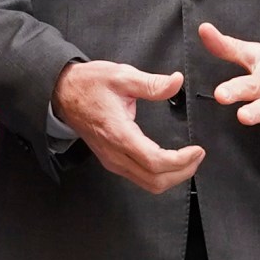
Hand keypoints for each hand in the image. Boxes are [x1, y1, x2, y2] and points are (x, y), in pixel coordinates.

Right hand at [53, 61, 204, 193]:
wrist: (62, 93)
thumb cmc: (89, 84)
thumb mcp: (121, 76)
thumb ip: (151, 83)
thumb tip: (177, 82)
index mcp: (119, 134)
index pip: (155, 161)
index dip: (181, 161)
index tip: (197, 149)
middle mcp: (114, 153)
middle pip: (154, 181)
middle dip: (182, 173)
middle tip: (197, 156)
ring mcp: (111, 160)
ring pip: (148, 184)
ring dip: (172, 177)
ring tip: (188, 160)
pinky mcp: (111, 160)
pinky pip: (139, 178)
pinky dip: (159, 175)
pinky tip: (169, 161)